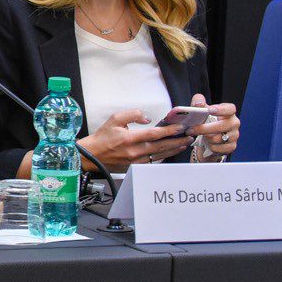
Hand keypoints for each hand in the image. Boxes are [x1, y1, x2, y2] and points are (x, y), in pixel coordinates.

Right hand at [78, 109, 194, 172]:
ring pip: (160, 155)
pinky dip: (163, 156)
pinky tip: (169, 152)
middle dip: (178, 141)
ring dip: (173, 149)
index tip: (180, 127)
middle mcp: (135, 151)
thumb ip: (132, 114)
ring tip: (184, 144)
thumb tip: (147, 118)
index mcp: (129, 138)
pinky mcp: (135, 167)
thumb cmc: (102, 137)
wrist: (91, 155)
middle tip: (189, 137)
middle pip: (162, 146)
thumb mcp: (114, 119)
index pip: (155, 134)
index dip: (169, 130)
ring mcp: (136, 161)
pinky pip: (153, 161)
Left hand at [187, 94, 238, 159]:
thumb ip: (198, 103)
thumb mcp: (201, 111)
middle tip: (190, 129)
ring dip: (204, 138)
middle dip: (203, 128)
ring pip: (218, 138)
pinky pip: (217, 148)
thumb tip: (198, 103)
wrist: (207, 139)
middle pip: (222, 126)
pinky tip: (206, 143)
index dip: (221, 109)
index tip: (209, 110)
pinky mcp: (231, 147)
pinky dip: (209, 146)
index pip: (230, 109)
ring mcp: (234, 136)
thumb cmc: (205, 122)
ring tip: (198, 136)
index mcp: (228, 113)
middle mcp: (234, 123)